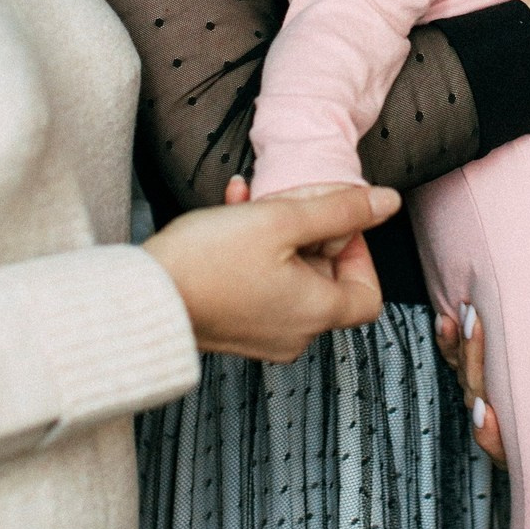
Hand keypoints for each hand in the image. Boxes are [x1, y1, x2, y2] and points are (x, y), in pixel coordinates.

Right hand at [145, 180, 400, 362]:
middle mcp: (293, 332)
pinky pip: (258, 282)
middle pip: (325, 279)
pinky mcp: (231, 325)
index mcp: (315, 314)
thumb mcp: (281, 220)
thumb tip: (388, 203)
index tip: (336, 220)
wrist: (141, 297)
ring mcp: (260, 333)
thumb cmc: (211, 260)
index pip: (368, 294)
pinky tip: (232, 205)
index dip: (360, 252)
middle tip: (289, 198)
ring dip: (278, 229)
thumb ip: (339, 209)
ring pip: (288, 273)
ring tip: (253, 195)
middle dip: (310, 229)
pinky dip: (254, 247)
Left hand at [434, 304, 529, 469]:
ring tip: (464, 318)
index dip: (488, 433)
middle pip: (477, 398)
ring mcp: (492, 388)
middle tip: (475, 326)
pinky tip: (444, 322)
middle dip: (473, 364)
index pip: (502, 444)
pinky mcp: (479, 363)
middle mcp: (509, 416)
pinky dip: (447, 343)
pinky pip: (453, 358)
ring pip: (465, 378)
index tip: (485, 410)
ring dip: (460, 350)